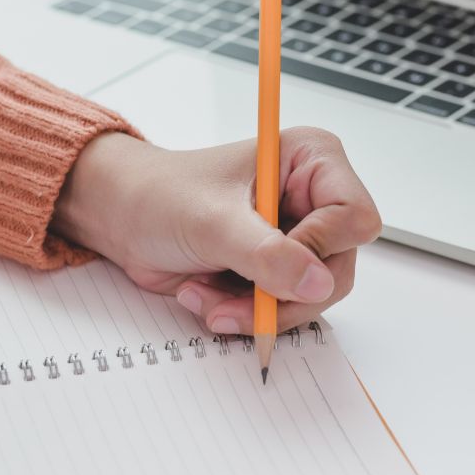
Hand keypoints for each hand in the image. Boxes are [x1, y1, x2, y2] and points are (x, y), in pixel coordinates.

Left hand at [52, 128, 381, 334]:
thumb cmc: (159, 195)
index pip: (355, 217)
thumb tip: (317, 282)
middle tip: (232, 302)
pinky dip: (246, 314)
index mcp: (312, 161)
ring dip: (256, 309)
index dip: (320, 248)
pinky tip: (208, 295)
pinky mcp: (279, 269)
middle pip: (338, 268)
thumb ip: (267, 253)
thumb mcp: (212, 222)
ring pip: (312, 296)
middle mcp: (314, 198)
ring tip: (207, 295)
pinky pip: (286, 309)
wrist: (120, 217)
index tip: (272, 262)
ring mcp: (298, 236)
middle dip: (279, 294)